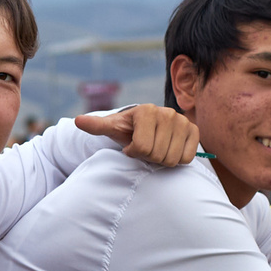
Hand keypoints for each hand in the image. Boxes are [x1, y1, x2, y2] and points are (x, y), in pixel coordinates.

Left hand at [75, 104, 199, 167]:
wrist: (149, 126)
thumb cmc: (129, 130)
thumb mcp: (113, 127)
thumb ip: (97, 125)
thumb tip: (77, 120)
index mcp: (146, 111)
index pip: (141, 148)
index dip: (133, 152)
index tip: (130, 146)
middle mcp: (167, 113)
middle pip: (157, 155)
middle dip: (148, 157)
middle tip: (145, 149)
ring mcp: (182, 121)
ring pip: (172, 159)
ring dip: (161, 160)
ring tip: (156, 149)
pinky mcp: (194, 131)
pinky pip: (186, 158)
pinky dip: (177, 159)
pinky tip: (169, 149)